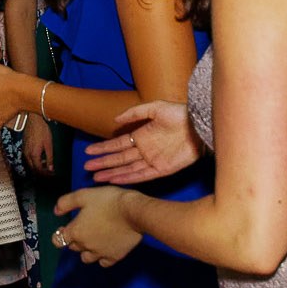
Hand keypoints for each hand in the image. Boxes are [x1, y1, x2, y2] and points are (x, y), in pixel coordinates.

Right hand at [22, 114, 54, 174]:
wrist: (33, 120)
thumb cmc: (42, 131)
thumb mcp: (49, 145)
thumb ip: (49, 158)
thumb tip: (51, 169)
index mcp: (34, 155)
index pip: (38, 170)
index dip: (45, 174)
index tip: (52, 175)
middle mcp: (27, 155)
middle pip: (33, 169)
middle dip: (41, 173)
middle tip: (50, 173)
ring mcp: (24, 151)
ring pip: (30, 165)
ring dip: (38, 168)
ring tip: (47, 166)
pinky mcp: (24, 148)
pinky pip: (28, 159)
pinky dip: (34, 162)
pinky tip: (41, 158)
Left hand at [54, 186, 141, 266]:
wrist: (133, 212)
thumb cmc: (108, 201)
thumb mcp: (84, 195)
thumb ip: (66, 203)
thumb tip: (56, 212)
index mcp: (76, 231)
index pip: (58, 240)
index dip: (60, 234)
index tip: (66, 228)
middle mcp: (85, 246)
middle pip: (73, 247)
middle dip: (75, 239)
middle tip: (85, 227)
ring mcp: (100, 253)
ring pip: (86, 258)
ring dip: (87, 250)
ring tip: (95, 240)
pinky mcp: (114, 257)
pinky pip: (103, 262)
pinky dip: (102, 258)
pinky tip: (106, 248)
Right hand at [84, 101, 201, 184]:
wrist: (199, 125)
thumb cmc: (179, 114)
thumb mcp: (154, 108)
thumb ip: (135, 113)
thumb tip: (115, 120)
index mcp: (142, 135)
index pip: (118, 144)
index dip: (103, 148)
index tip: (89, 151)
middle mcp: (145, 150)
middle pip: (120, 158)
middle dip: (103, 163)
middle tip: (87, 167)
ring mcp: (153, 160)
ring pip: (128, 169)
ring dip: (112, 173)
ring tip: (96, 176)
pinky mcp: (162, 169)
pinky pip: (142, 175)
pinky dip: (128, 178)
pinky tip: (115, 180)